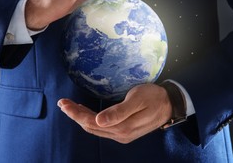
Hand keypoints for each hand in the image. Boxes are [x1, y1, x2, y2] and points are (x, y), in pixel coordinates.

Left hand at [57, 83, 171, 143]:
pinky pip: (101, 127)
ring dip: (81, 117)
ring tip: (69, 106)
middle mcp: (120, 134)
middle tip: (63, 103)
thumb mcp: (137, 100)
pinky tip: (84, 111)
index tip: (64, 103)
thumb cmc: (154, 97)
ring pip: (95, 127)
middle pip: (90, 126)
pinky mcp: (123, 131)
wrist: (169, 104)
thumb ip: (118, 112)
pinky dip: (90, 119)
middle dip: (75, 115)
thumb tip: (99, 121)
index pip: (92, 122)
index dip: (76, 114)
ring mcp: (121, 134)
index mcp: (122, 127)